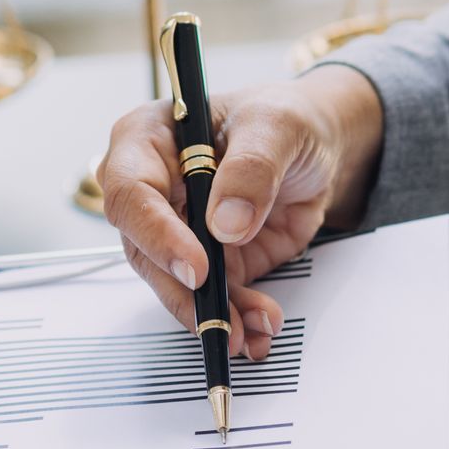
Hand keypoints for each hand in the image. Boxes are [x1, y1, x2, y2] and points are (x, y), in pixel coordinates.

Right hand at [98, 65, 382, 359]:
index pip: (131, 193)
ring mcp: (179, 230)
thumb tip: (227, 221)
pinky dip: (236, 317)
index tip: (196, 266)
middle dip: (184, 292)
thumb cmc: (285, 118)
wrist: (317, 146)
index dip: (157, 235)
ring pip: (176, 284)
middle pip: (145, 251)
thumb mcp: (276, 125)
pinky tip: (258, 327)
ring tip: (250, 330)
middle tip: (220, 318)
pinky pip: (213, 297)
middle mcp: (154, 190)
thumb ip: (252, 168)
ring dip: (213, 314)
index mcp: (148, 141)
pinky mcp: (209, 261)